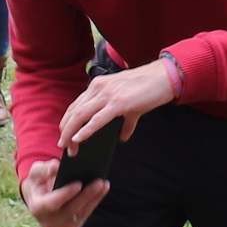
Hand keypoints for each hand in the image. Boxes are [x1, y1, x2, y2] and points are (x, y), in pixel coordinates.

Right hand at [20, 157, 111, 226]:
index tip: (78, 184)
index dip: (65, 194)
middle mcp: (47, 222)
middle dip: (86, 195)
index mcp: (36, 208)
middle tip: (99, 182)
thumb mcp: (35, 173)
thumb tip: (56, 166)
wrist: (38, 200)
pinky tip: (102, 190)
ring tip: (104, 185)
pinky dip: (94, 203)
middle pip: (70, 209)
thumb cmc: (37, 183)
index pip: (52, 203)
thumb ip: (44, 169)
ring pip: (80, 213)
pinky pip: (85, 215)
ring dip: (94, 199)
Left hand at [56, 62, 174, 156]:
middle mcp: (98, 88)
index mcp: (98, 86)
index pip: (75, 106)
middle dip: (65, 131)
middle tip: (63, 146)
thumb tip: (121, 138)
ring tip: (68, 148)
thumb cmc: (147, 89)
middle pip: (73, 112)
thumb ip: (123, 121)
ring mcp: (107, 94)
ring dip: (71, 134)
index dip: (67, 122)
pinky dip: (85, 131)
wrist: (163, 78)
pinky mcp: (119, 102)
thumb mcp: (129, 104)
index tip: (64, 136)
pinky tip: (78, 140)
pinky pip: (97, 119)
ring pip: (80, 116)